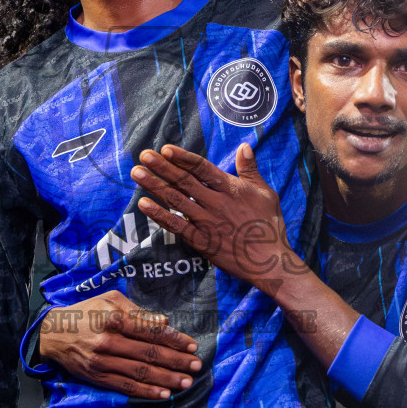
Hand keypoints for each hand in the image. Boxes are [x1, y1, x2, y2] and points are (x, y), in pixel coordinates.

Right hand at [37, 289, 199, 398]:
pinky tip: (164, 394)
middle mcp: (109, 341)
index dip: (174, 339)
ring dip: (167, 379)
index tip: (192, 346)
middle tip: (196, 366)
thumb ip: (138, 311)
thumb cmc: (87, 312)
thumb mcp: (110, 300)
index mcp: (114, 318)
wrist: (54, 333)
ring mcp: (103, 361)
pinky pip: (126, 386)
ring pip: (140, 372)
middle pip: (149, 353)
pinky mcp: (98, 377)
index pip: (151, 331)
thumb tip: (164, 322)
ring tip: (186, 382)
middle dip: (176, 361)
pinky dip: (147, 391)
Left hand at [132, 143, 305, 293]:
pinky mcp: (201, 241)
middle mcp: (216, 203)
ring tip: (137, 173)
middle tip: (143, 155)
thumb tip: (245, 146)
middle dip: (162, 167)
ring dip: (155, 186)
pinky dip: (159, 215)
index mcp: (231, 189)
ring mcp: (207, 222)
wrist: (269, 261)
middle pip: (184, 181)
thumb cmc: (270, 226)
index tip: (165, 149)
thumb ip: (250, 169)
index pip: (202, 168)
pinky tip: (144, 204)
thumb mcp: (265, 193)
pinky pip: (176, 226)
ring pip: (176, 200)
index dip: (183, 157)